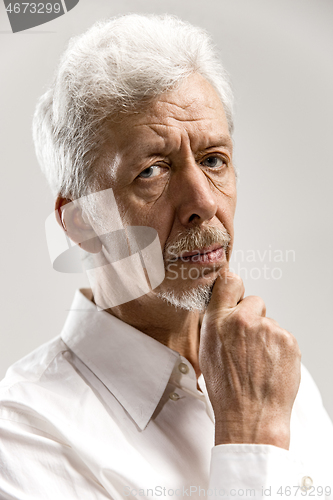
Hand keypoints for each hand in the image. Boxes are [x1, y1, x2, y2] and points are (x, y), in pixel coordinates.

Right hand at [199, 271, 300, 449]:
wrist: (251, 415)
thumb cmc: (226, 388)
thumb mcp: (207, 350)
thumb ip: (216, 322)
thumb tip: (225, 307)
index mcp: (219, 320)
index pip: (229, 282)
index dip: (233, 288)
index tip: (235, 295)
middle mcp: (244, 320)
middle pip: (254, 302)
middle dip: (251, 317)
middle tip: (246, 343)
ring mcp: (269, 329)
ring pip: (269, 323)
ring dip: (265, 336)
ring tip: (257, 362)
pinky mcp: (288, 340)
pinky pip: (282, 336)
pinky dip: (278, 348)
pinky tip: (268, 365)